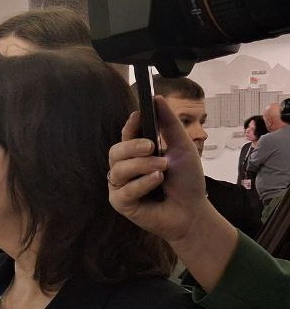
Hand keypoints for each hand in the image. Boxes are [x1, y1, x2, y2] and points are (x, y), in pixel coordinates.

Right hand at [108, 96, 208, 244]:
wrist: (193, 211)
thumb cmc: (187, 181)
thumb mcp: (182, 148)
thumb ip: (169, 125)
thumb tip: (157, 98)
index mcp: (137, 154)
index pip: (126, 135)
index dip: (130, 125)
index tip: (139, 115)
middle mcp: (125, 169)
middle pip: (115, 151)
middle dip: (133, 146)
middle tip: (152, 147)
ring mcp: (120, 186)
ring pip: (118, 169)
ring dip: (142, 166)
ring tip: (163, 168)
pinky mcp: (120, 203)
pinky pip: (124, 189)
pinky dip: (142, 183)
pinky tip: (157, 182)